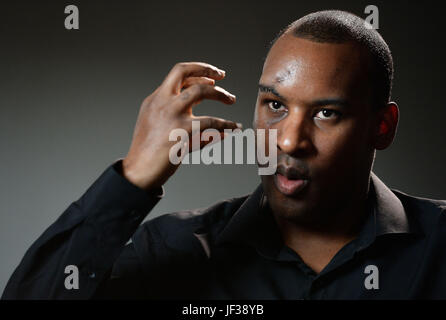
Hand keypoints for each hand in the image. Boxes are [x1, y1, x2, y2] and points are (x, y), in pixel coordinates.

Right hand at [122, 62, 238, 190]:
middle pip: (184, 72)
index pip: (177, 77)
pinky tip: (234, 127)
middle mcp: (161, 102)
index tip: (211, 79)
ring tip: (231, 99)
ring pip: (200, 91)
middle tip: (222, 75)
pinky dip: (226, 124)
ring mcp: (171, 114)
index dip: (196, 73)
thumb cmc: (148, 154)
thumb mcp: (160, 129)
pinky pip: (211, 122)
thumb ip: (184, 123)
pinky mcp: (182, 130)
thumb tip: (217, 130)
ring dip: (219, 93)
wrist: (138, 171)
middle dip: (206, 69)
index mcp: (155, 100)